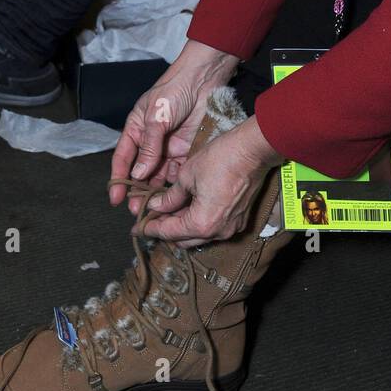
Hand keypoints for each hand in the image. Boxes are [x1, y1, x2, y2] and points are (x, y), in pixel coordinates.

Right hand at [109, 40, 240, 208]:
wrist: (203, 81)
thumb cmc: (174, 91)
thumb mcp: (156, 117)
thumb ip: (148, 147)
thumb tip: (138, 174)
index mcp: (135, 131)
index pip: (122, 159)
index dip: (118, 179)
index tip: (115, 198)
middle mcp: (149, 143)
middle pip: (140, 172)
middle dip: (137, 191)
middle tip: (136, 210)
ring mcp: (168, 148)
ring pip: (157, 176)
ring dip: (154, 192)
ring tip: (153, 210)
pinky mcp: (185, 152)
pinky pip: (177, 173)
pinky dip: (174, 187)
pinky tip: (173, 200)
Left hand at [138, 114, 283, 247]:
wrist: (253, 151)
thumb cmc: (221, 159)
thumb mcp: (187, 176)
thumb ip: (170, 197)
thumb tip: (157, 206)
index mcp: (201, 223)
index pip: (168, 232)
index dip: (150, 228)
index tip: (137, 228)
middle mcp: (217, 232)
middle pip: (183, 239)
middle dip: (165, 230)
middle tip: (150, 218)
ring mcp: (231, 228)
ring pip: (198, 235)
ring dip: (181, 226)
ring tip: (167, 212)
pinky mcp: (239, 220)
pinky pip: (213, 228)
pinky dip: (198, 222)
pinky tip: (188, 209)